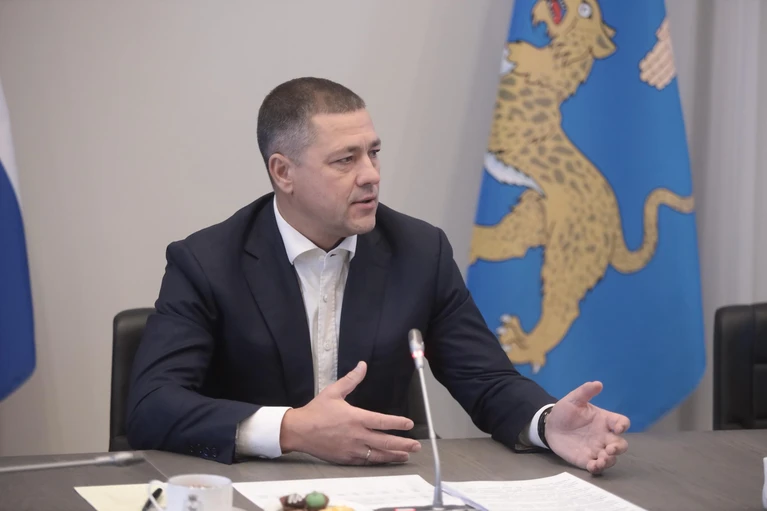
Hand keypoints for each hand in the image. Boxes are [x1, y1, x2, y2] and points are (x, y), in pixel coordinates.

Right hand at [279, 361, 420, 464]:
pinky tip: (384, 460)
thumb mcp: (334, 391)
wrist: (298, 431)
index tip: (409, 424)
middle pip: (385, 442)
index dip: (398, 423)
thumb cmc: (316, 411)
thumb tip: (362, 365)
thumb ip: (351, 379)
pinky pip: (365, 461)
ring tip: (406, 455)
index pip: (382, 422)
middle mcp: (356, 435)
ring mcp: (351, 449)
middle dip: (403, 444)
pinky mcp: (345, 458)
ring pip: (377, 454)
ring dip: (394, 455)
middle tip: (416, 445)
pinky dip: (377, 461)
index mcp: (355, 418)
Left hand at [545, 381, 629, 474]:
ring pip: (611, 458)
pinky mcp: (586, 459)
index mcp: (605, 420)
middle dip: (619, 448)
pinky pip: (596, 466)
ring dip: (609, 460)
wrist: (550, 425)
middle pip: (620, 444)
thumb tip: (598, 383)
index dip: (623, 425)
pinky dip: (597, 468)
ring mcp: (596, 449)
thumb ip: (585, 392)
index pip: (621, 423)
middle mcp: (604, 436)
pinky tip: (593, 466)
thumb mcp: (573, 399)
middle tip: (610, 449)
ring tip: (601, 459)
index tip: (618, 428)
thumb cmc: (565, 411)